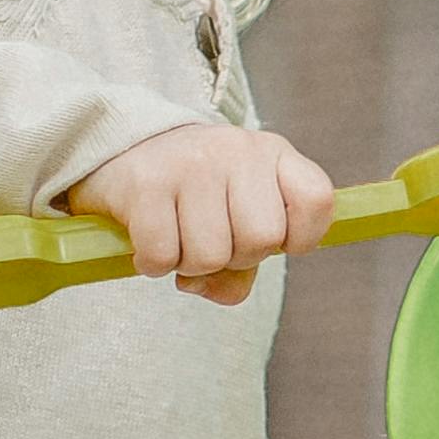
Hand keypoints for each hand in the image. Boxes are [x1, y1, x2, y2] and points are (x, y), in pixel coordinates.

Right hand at [61, 122, 332, 303]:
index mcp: (273, 153)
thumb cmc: (195, 193)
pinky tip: (148, 243)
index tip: (278, 243)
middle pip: (262, 240)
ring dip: (190, 266)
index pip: (316, 200)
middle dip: (236, 258)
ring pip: (211, 256)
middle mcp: (237, 150)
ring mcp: (192, 163)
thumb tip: (222, 289)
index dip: (301, 238)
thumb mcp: (235, 214)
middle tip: (212, 240)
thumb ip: (246, 264)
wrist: (122, 148)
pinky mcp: (146, 183)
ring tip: (178, 239)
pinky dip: (154, 265)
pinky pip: (163, 256)